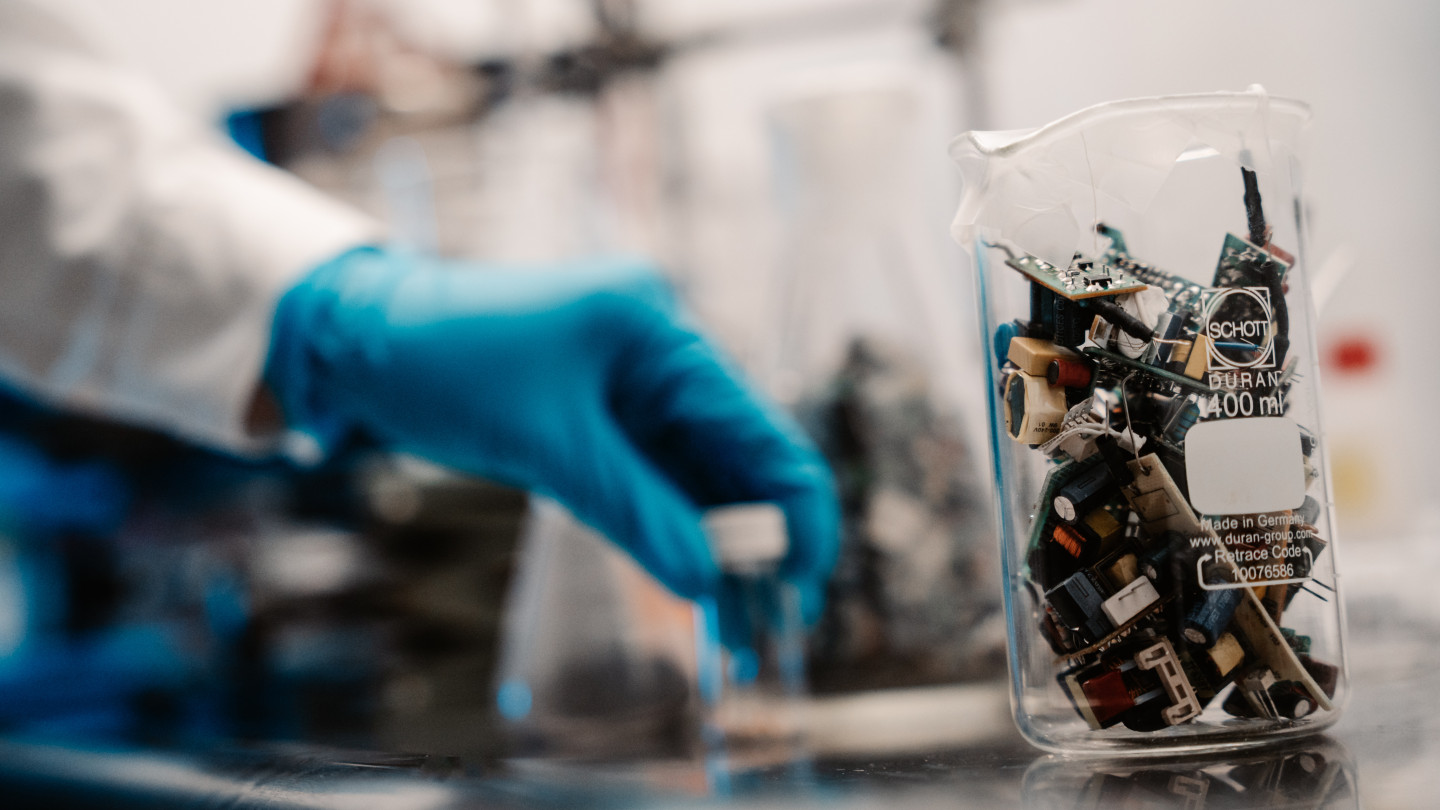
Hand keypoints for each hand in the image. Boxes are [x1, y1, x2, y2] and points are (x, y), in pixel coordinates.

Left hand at [265, 248, 838, 618]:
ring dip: (720, 549)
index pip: (759, 428)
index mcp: (660, 334)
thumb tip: (707, 582)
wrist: (365, 341)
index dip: (794, 510)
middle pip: (738, 458)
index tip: (804, 584)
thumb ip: (635, 510)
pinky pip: (658, 482)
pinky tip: (696, 589)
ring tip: (738, 631)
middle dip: (759, 542)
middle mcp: (661, 357)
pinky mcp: (606, 419)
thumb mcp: (547, 444)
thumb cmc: (449, 366)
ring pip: (701, 479)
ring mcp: (635, 388)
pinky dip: (675, 533)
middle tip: (772, 626)